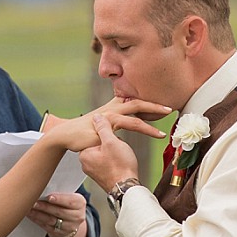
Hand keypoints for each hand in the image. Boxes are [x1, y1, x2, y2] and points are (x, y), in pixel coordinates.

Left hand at [27, 192, 85, 236]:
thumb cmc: (66, 203)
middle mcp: (77, 216)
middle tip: (34, 202)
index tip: (49, 197)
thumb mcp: (68, 196)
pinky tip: (31, 215)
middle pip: (59, 211)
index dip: (59, 199)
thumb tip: (43, 187)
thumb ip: (60, 193)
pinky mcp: (59, 233)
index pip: (70, 201)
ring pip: (51, 220)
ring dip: (38, 214)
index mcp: (80, 203)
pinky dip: (37, 220)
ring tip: (30, 208)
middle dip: (45, 206)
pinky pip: (46, 226)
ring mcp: (69, 226)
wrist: (70, 220)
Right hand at [44, 97, 169, 152]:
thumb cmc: (82, 134)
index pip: (131, 101)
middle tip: (170, 107)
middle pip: (136, 101)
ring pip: (136, 111)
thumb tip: (120, 130)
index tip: (161, 106)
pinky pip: (130, 123)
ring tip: (168, 120)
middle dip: (154, 104)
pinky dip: (146, 127)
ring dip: (154, 114)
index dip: (146, 103)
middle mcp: (111, 109)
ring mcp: (109, 115)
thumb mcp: (99, 129)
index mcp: (111, 108)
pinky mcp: (108, 124)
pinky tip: (156, 133)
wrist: (66, 135)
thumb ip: (111, 127)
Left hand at [80, 113, 140, 192]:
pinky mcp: (102, 176)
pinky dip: (116, 161)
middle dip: (112, 144)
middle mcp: (85, 163)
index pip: (93, 135)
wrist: (128, 189)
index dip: (108, 134)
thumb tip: (97, 116)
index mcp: (84, 154)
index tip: (115, 140)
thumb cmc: (120, 167)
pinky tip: (122, 164)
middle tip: (119, 152)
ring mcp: (93, 171)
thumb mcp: (112, 142)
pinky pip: (108, 162)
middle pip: (100, 143)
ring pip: (105, 152)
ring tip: (122, 158)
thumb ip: (103, 128)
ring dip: (115, 152)